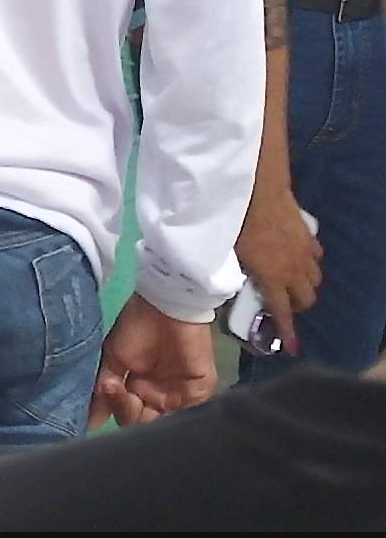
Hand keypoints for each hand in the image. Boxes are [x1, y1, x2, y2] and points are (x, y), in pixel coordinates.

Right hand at [89, 295, 218, 428]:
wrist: (165, 306)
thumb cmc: (137, 327)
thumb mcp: (113, 359)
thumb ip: (104, 391)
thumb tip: (88, 421)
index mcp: (138, 392)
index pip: (127, 414)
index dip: (117, 408)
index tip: (106, 390)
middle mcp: (160, 397)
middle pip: (145, 423)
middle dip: (130, 414)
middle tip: (121, 393)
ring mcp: (182, 396)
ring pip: (165, 421)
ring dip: (149, 417)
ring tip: (135, 399)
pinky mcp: (200, 392)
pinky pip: (190, 413)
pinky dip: (175, 416)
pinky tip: (159, 407)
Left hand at [234, 194, 321, 355]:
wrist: (257, 191)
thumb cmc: (235, 222)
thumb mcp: (227, 253)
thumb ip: (229, 272)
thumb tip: (221, 283)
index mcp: (272, 277)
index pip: (282, 311)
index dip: (287, 331)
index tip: (290, 346)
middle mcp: (294, 269)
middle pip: (306, 299)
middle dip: (296, 306)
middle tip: (281, 302)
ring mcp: (304, 251)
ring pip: (315, 279)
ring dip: (304, 286)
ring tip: (290, 282)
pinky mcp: (308, 234)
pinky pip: (316, 257)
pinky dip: (309, 262)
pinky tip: (298, 257)